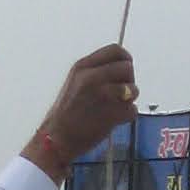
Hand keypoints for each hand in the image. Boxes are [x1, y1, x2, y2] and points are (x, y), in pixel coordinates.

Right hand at [29, 45, 136, 174]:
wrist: (56, 140)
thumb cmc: (66, 114)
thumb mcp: (75, 82)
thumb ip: (96, 73)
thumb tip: (121, 70)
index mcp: (82, 67)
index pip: (115, 50)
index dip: (125, 60)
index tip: (124, 72)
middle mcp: (92, 77)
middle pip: (128, 67)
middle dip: (128, 81)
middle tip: (118, 94)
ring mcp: (102, 95)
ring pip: (133, 89)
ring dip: (128, 100)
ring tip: (114, 108)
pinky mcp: (111, 113)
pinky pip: (132, 110)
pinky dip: (126, 117)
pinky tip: (113, 121)